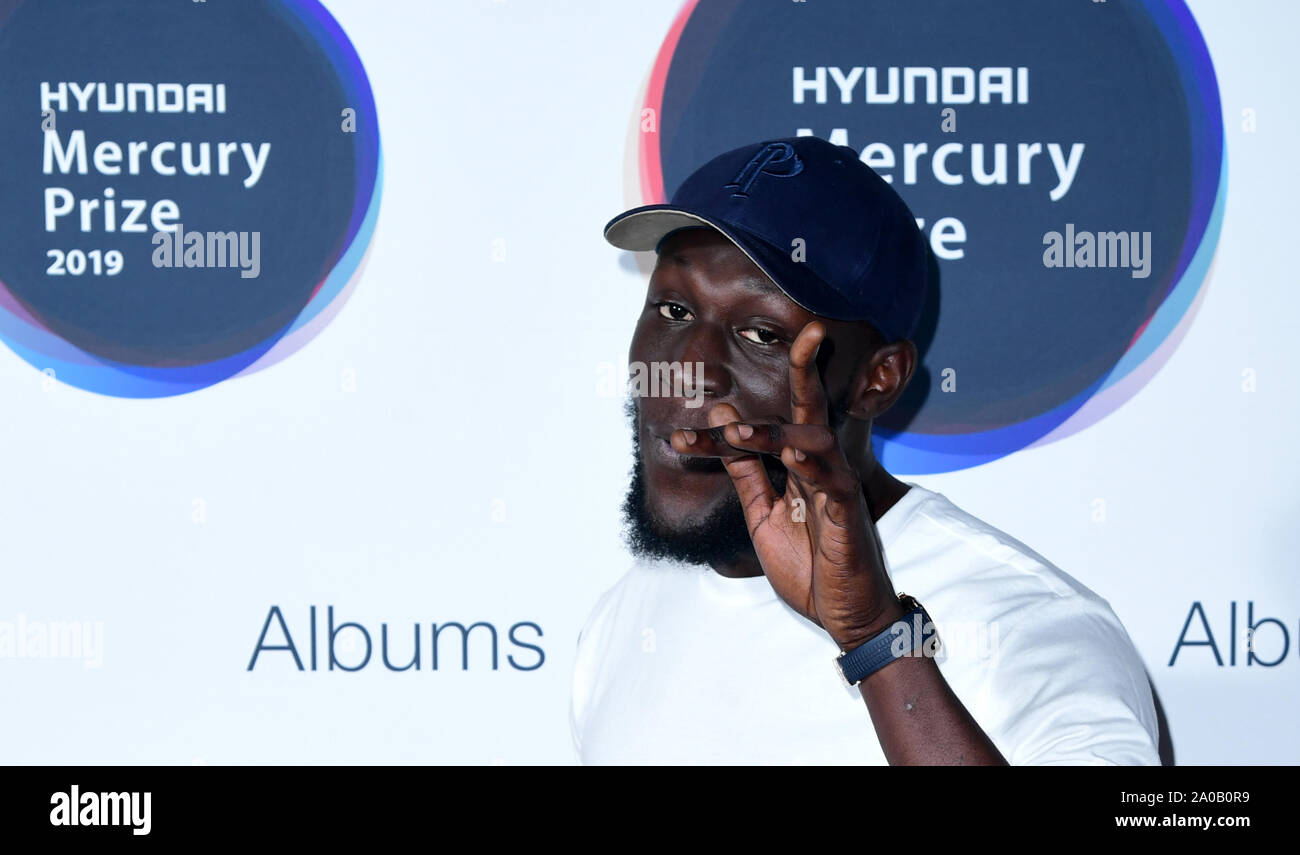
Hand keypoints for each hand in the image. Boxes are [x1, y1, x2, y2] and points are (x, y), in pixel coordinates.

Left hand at [671, 321, 905, 650]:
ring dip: (773, 433)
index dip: (729, 424)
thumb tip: (725, 416)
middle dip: (809, 367)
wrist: (842, 615)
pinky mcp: (848, 515)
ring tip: (735, 431)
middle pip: (812, 409)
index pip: (775, 422)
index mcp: (801, 464)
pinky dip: (812, 465)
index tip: (680, 436)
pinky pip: (833, 482)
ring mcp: (837, 488)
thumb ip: (746, 467)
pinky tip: (792, 456)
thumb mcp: (763, 512)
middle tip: (806, 331)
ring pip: (813, 442)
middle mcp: (822, 466)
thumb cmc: (810, 562)